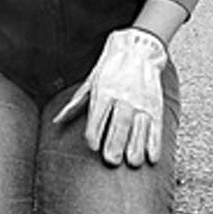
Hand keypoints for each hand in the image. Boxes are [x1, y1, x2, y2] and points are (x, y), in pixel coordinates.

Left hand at [53, 28, 167, 166]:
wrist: (137, 50)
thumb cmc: (110, 69)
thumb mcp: (90, 82)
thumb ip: (75, 103)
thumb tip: (57, 121)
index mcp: (104, 91)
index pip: (98, 114)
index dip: (95, 131)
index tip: (93, 146)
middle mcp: (123, 97)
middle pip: (120, 122)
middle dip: (115, 143)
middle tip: (111, 161)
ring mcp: (141, 102)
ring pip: (139, 127)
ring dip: (136, 146)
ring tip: (132, 162)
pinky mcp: (155, 107)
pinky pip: (156, 127)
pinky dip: (154, 143)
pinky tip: (151, 157)